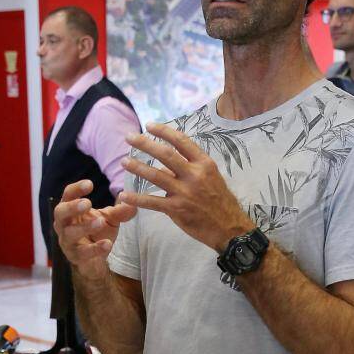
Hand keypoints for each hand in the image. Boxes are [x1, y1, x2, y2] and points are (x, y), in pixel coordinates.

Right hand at [54, 179, 135, 273]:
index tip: (90, 184)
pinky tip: (107, 244)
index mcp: (69, 209)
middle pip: (60, 212)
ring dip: (85, 227)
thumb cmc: (97, 233)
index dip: (76, 189)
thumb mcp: (110, 219)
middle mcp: (63, 224)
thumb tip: (133, 203)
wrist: (95, 260)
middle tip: (87, 203)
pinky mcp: (74, 256)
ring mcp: (67, 241)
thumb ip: (120, 211)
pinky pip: (82, 253)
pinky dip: (96, 248)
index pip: (68, 195)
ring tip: (100, 222)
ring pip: (70, 233)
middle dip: (72, 207)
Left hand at [119, 123, 250, 252]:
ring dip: (137, 167)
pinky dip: (136, 199)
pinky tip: (124, 196)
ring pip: (155, 175)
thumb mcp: (212, 177)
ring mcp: (184, 192)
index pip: (181, 141)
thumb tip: (169, 160)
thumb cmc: (220, 201)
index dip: (163, 131)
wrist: (229, 228)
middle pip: (164, 154)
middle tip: (129, 137)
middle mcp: (194, 175)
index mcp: (204, 163)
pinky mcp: (177, 209)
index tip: (149, 125)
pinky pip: (152, 202)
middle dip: (144, 143)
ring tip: (124, 162)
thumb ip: (192, 166)